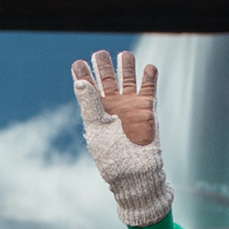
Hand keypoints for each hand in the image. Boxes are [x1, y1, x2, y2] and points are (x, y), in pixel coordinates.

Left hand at [71, 50, 172, 225]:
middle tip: (100, 53)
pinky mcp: (148, 111)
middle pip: (108, 81)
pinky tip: (149, 68)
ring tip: (125, 54)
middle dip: (104, 66)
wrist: (136, 175)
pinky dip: (150, 78)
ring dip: (127, 67)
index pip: (88, 89)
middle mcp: (113, 108)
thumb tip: (80, 81)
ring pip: (128, 81)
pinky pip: (149, 90)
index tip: (78, 62)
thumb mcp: (96, 129)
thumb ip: (90, 104)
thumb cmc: (112, 157)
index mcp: (97, 113)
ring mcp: (131, 108)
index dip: (83, 75)